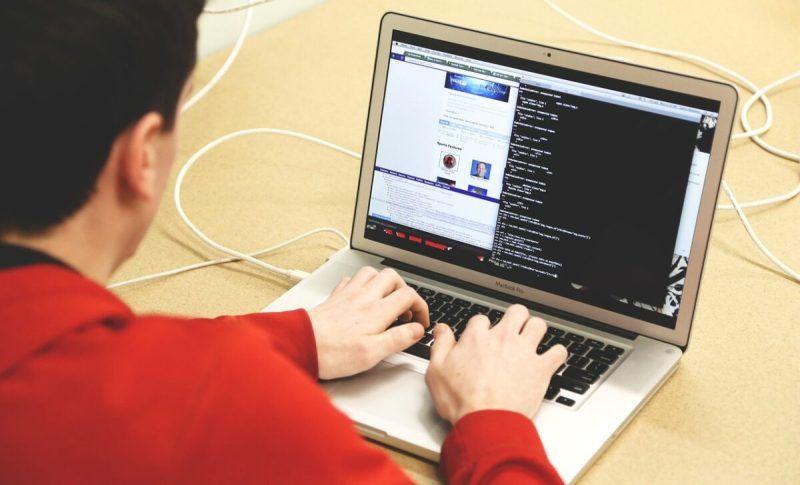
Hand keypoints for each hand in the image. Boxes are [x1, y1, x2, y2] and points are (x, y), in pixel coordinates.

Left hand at [308, 267, 429, 379]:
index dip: (421, 306)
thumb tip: (416, 331)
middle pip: (392, 277)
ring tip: (386, 299)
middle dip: (405, 289)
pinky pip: (351, 280)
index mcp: (376, 311)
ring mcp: (347, 294)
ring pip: (371, 273)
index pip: (408, 295)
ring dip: (383, 282)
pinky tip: (360, 296)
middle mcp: (363, 297)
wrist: (299, 344)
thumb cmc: (331, 353)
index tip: (420, 322)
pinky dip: (361, 284)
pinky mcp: (334, 297)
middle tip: (405, 309)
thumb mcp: (372, 354)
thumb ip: (398, 339)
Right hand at [424, 304, 566, 423]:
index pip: (482, 319)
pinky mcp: (541, 368)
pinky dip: (556, 354)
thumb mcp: (436, 371)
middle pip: (516, 312)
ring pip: (538, 325)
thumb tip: (441, 329)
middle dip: (515, 318)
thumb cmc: (462, 401)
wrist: (486, 422)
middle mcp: (503, 339)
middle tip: (513, 329)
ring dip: (536, 330)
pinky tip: (551, 359)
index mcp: (477, 338)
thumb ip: (440, 345)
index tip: (481, 338)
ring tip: (532, 339)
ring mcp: (524, 351)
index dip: (481, 328)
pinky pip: (558, 352)